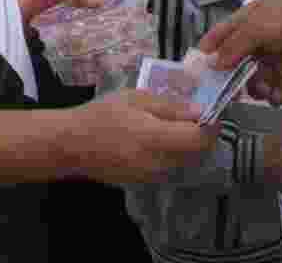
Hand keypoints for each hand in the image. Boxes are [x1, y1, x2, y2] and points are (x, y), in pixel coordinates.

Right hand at [64, 89, 217, 184]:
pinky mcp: (146, 182)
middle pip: (198, 154)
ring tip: (171, 126)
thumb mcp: (133, 99)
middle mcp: (159, 163)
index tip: (208, 111)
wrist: (71, 145)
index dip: (210, 125)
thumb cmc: (100, 115)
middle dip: (201, 135)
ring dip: (188, 146)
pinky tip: (155, 140)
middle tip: (191, 116)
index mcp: (155, 138)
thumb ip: (168, 106)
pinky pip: (171, 168)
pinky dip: (173, 154)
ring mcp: (153, 176)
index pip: (199, 139)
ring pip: (186, 162)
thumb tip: (199, 111)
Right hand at [198, 0, 281, 103]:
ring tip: (262, 89)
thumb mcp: (256, 27)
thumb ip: (233, 46)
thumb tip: (213, 65)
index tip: (196, 74)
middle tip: (224, 95)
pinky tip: (277, 95)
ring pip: (252, 81)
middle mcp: (255, 43)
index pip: (217, 39)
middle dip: (227, 80)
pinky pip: (275, 91)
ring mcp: (272, 60)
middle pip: (233, 65)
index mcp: (244, 24)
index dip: (206, 54)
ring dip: (253, 88)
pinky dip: (274, 96)